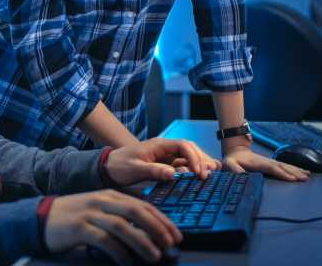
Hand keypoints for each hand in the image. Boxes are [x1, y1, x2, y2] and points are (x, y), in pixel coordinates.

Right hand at [45, 190, 180, 264]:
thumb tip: (148, 234)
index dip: (162, 220)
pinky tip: (127, 262)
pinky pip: (104, 240)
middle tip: (171, 244)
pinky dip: (118, 251)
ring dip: (142, 242)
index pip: (143, 205)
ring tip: (155, 256)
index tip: (176, 235)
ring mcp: (90, 213)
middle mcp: (102, 201)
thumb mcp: (100, 210)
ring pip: (122, 226)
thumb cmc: (75, 217)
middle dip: (157, 228)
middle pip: (136, 212)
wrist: (41, 218)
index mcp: (111, 195)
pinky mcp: (79, 228)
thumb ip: (120, 216)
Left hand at [105, 138, 221, 184]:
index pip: (183, 145)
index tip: (197, 172)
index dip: (193, 157)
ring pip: (189, 156)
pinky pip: (183, 165)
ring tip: (212, 173)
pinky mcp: (166, 165)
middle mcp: (165, 149)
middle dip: (200, 160)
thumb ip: (154, 170)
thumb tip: (173, 173)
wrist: (109, 168)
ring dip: (200, 163)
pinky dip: (194, 169)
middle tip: (206, 176)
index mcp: (159, 145)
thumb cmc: (120, 166)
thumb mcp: (135, 169)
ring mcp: (166, 156)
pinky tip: (202, 174)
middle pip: (190, 149)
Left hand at [221, 144, 309, 180]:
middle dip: (294, 173)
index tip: (293, 179)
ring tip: (307, 175)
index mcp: (259, 163)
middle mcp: (267, 162)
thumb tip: (240, 175)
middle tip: (305, 179)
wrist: (236, 151)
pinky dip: (295, 169)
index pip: (273, 168)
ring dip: (297, 170)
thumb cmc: (232, 160)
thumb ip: (234, 169)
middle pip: (283, 167)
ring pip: (286, 166)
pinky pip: (286, 166)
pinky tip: (303, 171)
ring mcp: (271, 162)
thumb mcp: (229, 164)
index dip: (282, 173)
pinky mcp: (272, 164)